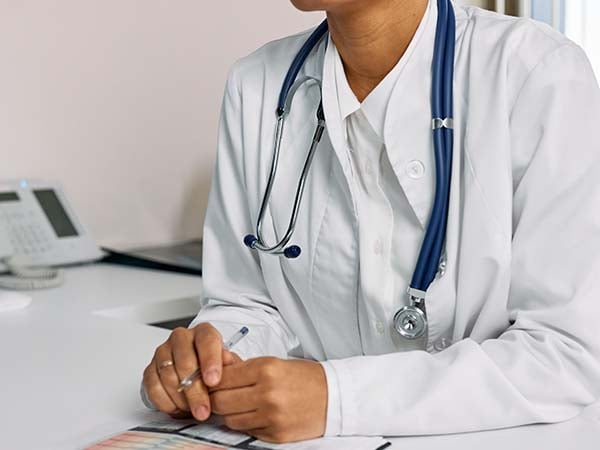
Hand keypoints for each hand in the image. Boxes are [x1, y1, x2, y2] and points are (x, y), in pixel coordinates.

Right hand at [142, 323, 241, 420]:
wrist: (197, 370)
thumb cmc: (214, 366)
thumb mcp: (229, 364)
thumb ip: (230, 363)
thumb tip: (228, 361)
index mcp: (203, 332)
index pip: (206, 341)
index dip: (210, 361)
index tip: (213, 381)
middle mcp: (181, 338)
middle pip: (185, 362)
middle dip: (195, 391)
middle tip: (203, 410)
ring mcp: (163, 352)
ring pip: (168, 376)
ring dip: (181, 399)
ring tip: (193, 411)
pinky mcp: (150, 368)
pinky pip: (153, 386)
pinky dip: (165, 401)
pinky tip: (177, 408)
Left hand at [209, 357, 326, 442]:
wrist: (333, 396)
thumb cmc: (303, 377)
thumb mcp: (273, 362)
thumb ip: (242, 365)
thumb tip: (217, 362)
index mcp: (266, 369)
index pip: (221, 378)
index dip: (213, 381)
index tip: (214, 382)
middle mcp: (267, 393)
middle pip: (220, 402)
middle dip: (217, 399)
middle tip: (223, 396)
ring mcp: (271, 416)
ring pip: (230, 420)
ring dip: (231, 414)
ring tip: (242, 406)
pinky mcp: (276, 435)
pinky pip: (247, 431)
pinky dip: (247, 424)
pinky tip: (257, 415)